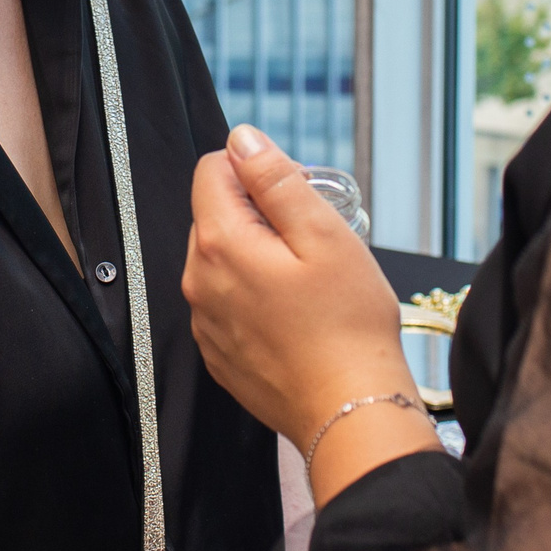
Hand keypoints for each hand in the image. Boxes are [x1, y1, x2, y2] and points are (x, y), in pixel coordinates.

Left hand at [185, 126, 432, 497]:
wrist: (350, 410)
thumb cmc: (347, 325)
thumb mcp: (323, 234)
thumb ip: (276, 180)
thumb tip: (243, 140)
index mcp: (220, 244)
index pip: (211, 169)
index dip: (256, 169)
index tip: (296, 194)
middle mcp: (199, 282)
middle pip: (215, 213)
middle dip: (257, 211)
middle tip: (312, 238)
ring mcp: (206, 321)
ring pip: (222, 258)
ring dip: (257, 253)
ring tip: (308, 280)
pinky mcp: (219, 352)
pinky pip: (227, 301)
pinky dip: (254, 294)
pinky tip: (295, 313)